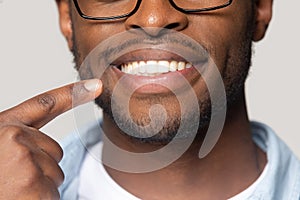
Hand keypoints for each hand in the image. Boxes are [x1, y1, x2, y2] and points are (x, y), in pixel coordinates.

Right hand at [0, 79, 101, 199]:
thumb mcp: (0, 151)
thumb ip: (20, 141)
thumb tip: (48, 149)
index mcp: (4, 126)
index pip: (45, 104)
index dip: (73, 93)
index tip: (96, 85)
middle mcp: (14, 137)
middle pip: (55, 151)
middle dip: (40, 168)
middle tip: (12, 180)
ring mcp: (25, 158)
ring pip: (56, 174)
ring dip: (39, 187)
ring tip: (12, 191)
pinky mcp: (33, 183)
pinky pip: (53, 192)